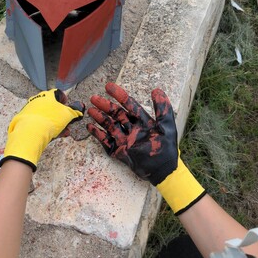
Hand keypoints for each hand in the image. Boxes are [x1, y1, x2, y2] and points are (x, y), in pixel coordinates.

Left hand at [0, 89, 84, 170]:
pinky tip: (52, 135)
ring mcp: (30, 110)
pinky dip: (45, 127)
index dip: (64, 99)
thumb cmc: (50, 119)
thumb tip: (78, 110)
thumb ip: (74, 112)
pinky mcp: (25, 120)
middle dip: (60, 115)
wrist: (31, 131)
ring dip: (55, 123)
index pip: (57, 93)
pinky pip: (38, 122)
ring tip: (61, 132)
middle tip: (66, 122)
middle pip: (51, 106)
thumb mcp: (67, 115)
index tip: (67, 106)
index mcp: (47, 95)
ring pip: (45, 116)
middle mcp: (37, 100)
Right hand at [87, 83, 204, 214]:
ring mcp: (124, 139)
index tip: (108, 86)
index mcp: (142, 121)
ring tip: (90, 110)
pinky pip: (106, 141)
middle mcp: (131, 128)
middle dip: (105, 105)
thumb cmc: (167, 148)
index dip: (119, 95)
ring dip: (100, 118)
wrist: (163, 170)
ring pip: (109, 125)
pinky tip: (90, 127)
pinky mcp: (119, 150)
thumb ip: (162, 109)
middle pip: (116, 114)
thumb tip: (156, 90)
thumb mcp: (167, 126)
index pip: (129, 104)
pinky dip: (98, 134)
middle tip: (94, 98)